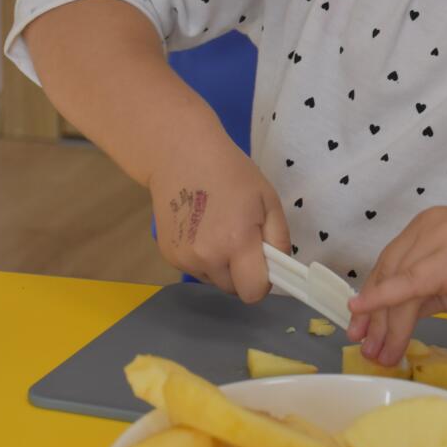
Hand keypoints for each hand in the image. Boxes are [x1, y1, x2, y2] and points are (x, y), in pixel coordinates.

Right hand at [150, 138, 292, 303]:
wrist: (180, 154)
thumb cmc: (232, 172)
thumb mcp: (268, 199)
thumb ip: (279, 240)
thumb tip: (279, 270)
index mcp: (236, 243)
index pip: (252, 293)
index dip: (262, 282)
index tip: (264, 263)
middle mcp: (206, 258)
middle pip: (233, 289)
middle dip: (242, 272)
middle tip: (241, 238)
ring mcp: (183, 258)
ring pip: (214, 280)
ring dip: (221, 266)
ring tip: (219, 229)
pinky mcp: (167, 255)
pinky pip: (196, 269)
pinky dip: (203, 257)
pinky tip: (201, 228)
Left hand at [345, 205, 446, 367]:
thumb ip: (427, 291)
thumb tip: (397, 316)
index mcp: (426, 226)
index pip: (389, 263)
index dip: (370, 296)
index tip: (359, 325)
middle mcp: (426, 227)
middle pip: (387, 273)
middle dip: (372, 314)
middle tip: (365, 348)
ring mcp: (438, 239)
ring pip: (397, 284)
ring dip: (385, 324)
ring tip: (381, 356)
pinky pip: (410, 284)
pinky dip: (385, 301)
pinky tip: (369, 317)